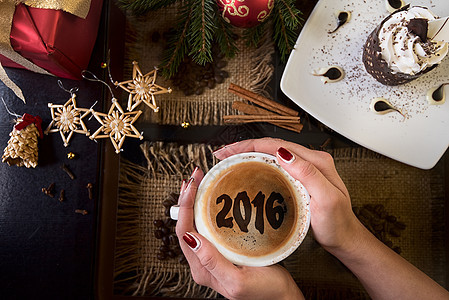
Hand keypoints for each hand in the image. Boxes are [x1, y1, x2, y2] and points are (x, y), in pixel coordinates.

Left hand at [175, 167, 303, 299]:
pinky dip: (208, 208)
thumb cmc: (265, 292)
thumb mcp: (238, 281)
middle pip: (187, 225)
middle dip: (187, 199)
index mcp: (202, 269)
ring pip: (197, 224)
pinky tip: (214, 198)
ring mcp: (213, 255)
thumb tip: (192, 239)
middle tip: (194, 177)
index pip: (184, 232)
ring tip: (198, 183)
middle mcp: (203, 261)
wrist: (282, 297)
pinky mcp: (224, 250)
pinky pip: (211, 226)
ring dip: (195, 202)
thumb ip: (213, 262)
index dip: (184, 206)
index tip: (191, 185)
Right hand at [213, 138, 364, 252]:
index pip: (276, 145)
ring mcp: (303, 170)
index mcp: (315, 161)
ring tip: (229, 160)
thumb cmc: (338, 223)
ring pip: (270, 155)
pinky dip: (257, 165)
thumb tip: (283, 153)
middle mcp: (308, 161)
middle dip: (244, 147)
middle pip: (270, 146)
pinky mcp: (298, 180)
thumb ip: (309, 174)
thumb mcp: (327, 199)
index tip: (229, 152)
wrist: (345, 238)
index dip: (249, 146)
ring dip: (248, 154)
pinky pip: (274, 167)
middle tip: (222, 155)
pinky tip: (247, 172)